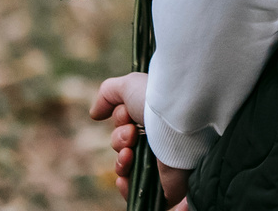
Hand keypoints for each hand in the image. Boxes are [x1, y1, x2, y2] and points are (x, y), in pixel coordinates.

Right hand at [91, 73, 191, 208]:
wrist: (182, 120)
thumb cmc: (157, 100)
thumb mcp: (130, 86)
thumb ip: (109, 93)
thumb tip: (95, 114)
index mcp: (154, 117)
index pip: (127, 126)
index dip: (120, 121)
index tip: (127, 115)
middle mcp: (159, 138)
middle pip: (124, 147)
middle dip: (119, 140)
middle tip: (133, 133)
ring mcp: (163, 161)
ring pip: (127, 169)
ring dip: (121, 162)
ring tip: (130, 153)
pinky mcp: (166, 184)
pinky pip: (137, 192)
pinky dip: (125, 186)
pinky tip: (125, 178)